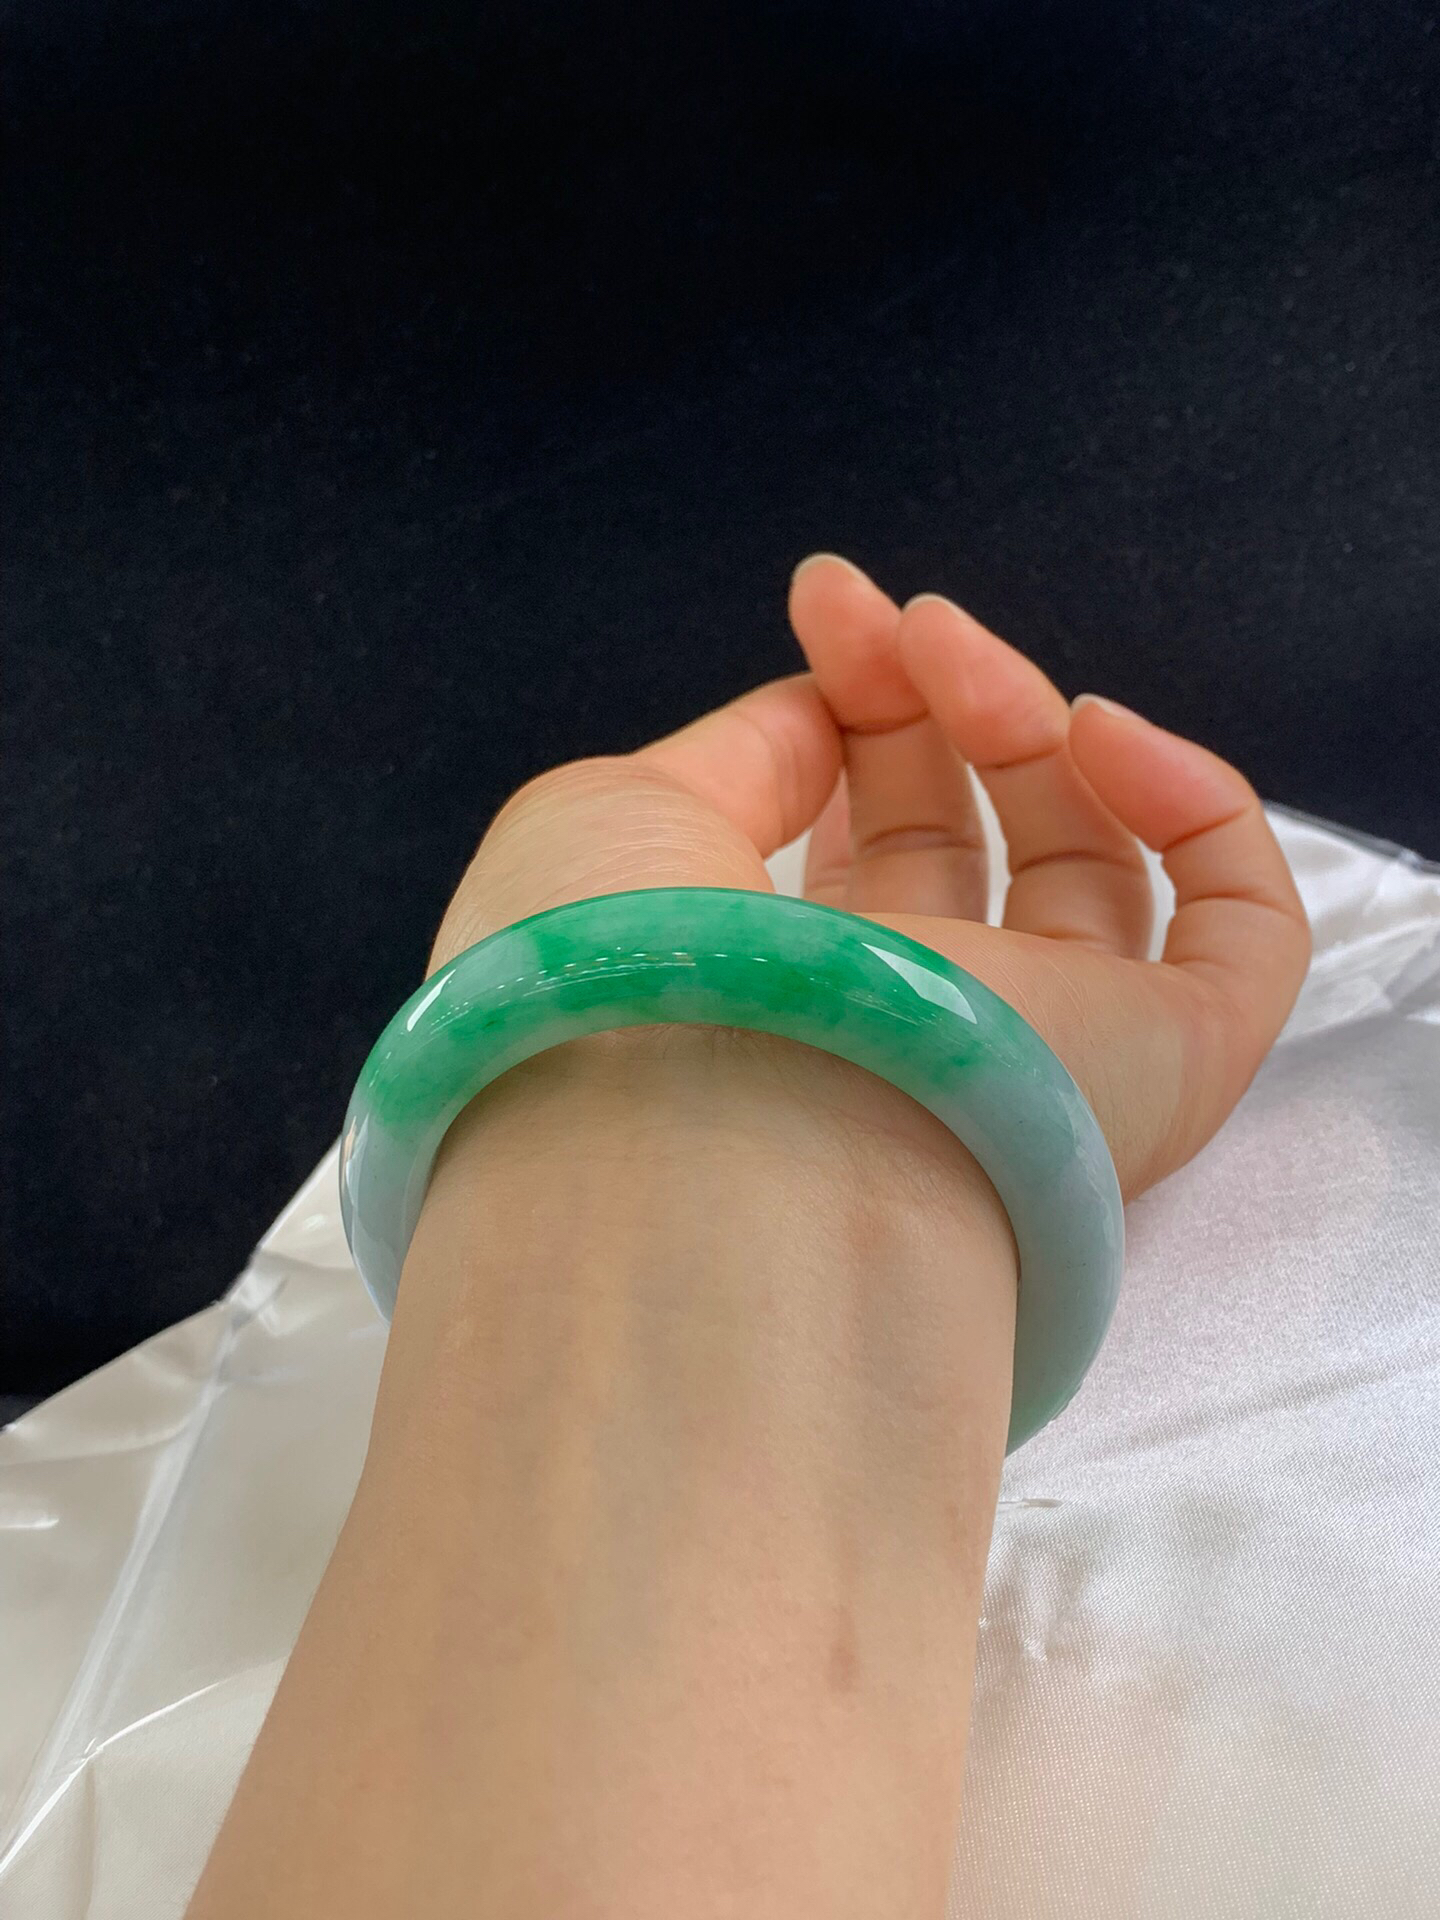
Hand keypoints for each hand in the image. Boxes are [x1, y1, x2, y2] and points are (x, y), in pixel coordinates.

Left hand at [431, 553, 1309, 1199]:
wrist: (679, 1138)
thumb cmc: (611, 975)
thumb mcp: (619, 818)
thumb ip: (742, 755)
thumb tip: (830, 710)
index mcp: (796, 994)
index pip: (865, 846)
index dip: (858, 707)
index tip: (829, 600)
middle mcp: (918, 1029)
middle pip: (973, 845)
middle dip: (931, 699)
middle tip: (897, 620)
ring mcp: (1043, 1053)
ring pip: (1094, 869)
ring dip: (1032, 720)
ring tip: (952, 645)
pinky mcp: (1158, 1072)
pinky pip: (1244, 940)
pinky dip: (1205, 812)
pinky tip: (1106, 734)